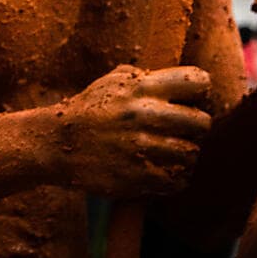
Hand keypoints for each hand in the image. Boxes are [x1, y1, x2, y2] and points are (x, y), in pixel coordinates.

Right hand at [40, 65, 211, 197]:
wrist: (54, 144)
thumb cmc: (87, 110)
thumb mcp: (111, 81)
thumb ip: (145, 77)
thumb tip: (179, 81)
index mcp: (141, 87)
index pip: (198, 82)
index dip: (199, 93)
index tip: (188, 101)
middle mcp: (144, 114)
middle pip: (202, 122)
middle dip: (195, 129)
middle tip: (181, 133)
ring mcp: (141, 147)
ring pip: (191, 154)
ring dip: (184, 156)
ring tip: (171, 155)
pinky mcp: (137, 176)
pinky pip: (177, 180)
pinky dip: (175, 179)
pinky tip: (163, 173)